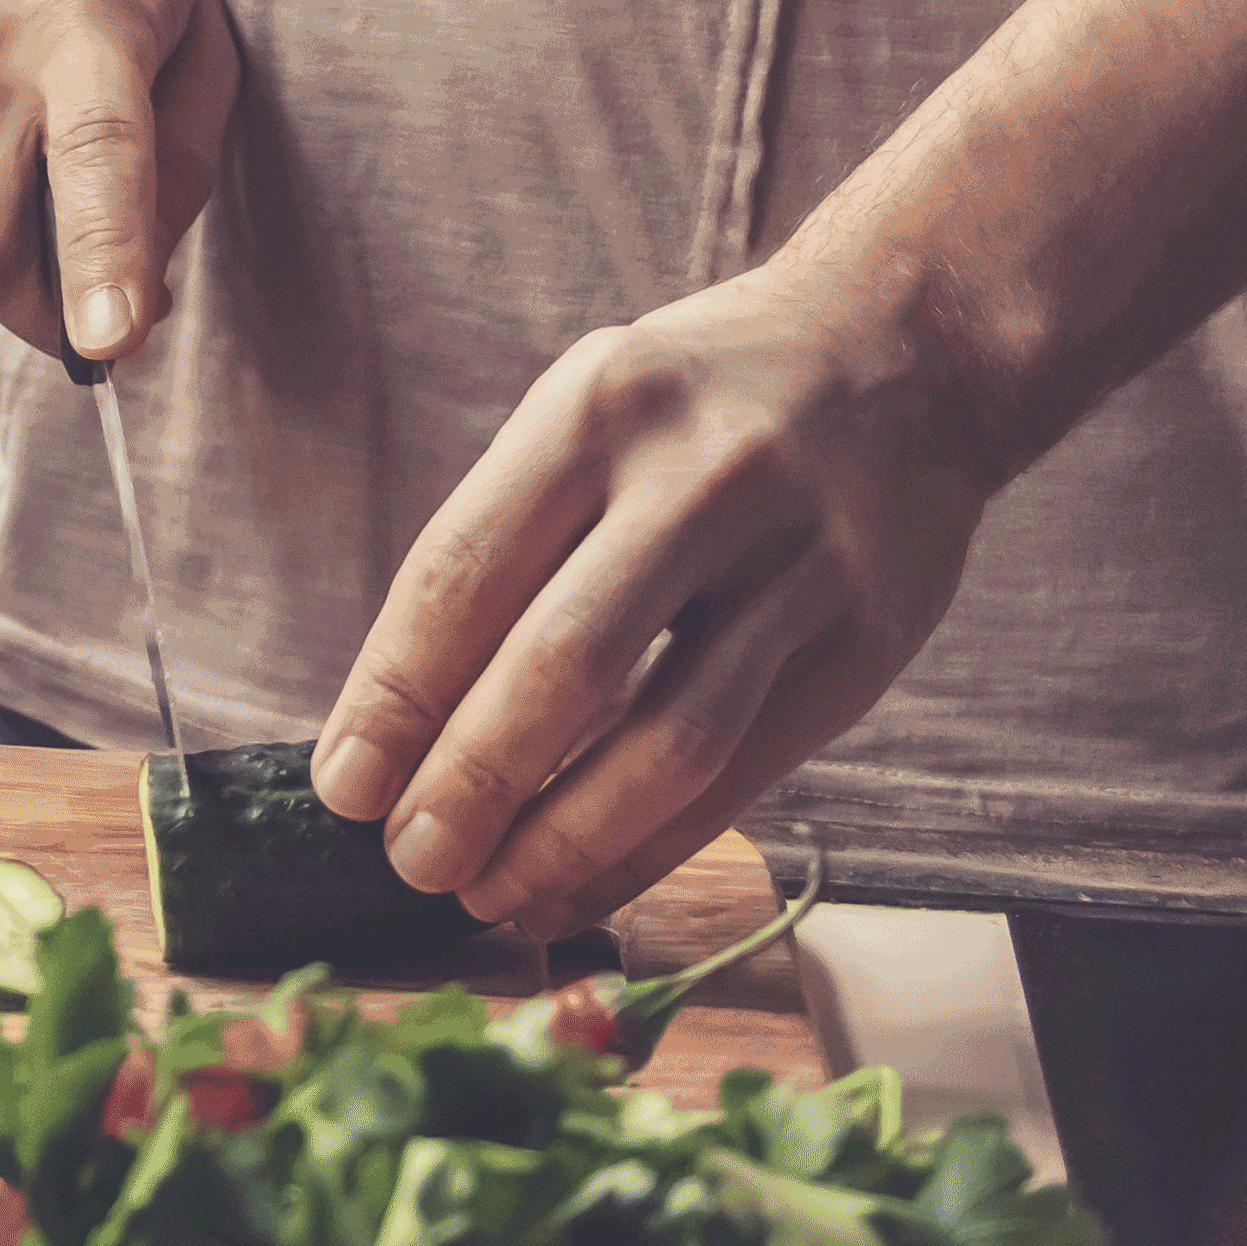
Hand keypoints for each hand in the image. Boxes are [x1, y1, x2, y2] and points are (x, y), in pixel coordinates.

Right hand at [0, 0, 235, 365]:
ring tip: (47, 134)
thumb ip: (182, 163)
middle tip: (106, 314)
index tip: (108, 345)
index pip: (93, 158)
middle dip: (48, 317)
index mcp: (86, 29)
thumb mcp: (201, 28)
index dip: (102, 257)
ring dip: (19, 237)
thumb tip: (135, 292)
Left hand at [306, 254, 1007, 940]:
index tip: (344, 785)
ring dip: (562, 842)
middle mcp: (702, 479)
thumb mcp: (591, 410)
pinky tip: (586, 884)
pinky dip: (652, 849)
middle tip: (410, 859)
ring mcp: (798, 565)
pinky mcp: (867, 644)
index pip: (465, 570)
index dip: (395, 694)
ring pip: (665, 745)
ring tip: (491, 893)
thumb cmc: (701, 403)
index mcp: (598, 407)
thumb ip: (510, 541)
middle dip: (470, 784)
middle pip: (561, 666)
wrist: (902, 351)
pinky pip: (742, 777)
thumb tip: (401, 721)